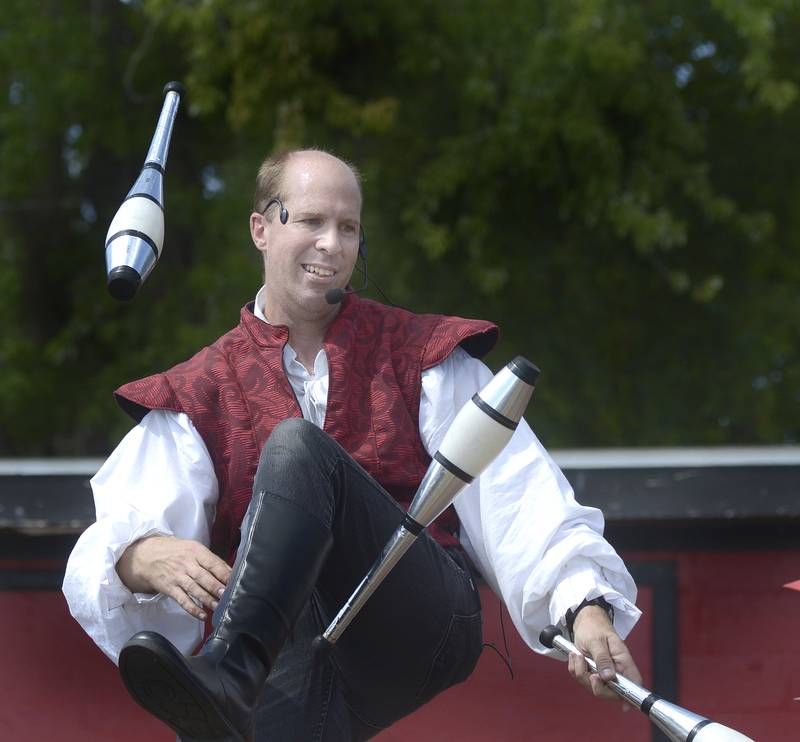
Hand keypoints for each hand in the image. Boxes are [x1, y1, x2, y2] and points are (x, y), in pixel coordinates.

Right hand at [116, 535, 231, 620]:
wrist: (146, 555)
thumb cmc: (175, 551)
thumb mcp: (192, 548)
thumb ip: (209, 559)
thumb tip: (229, 571)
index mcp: (196, 552)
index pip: (213, 563)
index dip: (225, 573)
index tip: (236, 581)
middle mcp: (187, 564)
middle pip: (205, 577)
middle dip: (217, 587)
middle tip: (228, 595)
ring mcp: (178, 577)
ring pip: (195, 589)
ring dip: (208, 599)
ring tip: (219, 607)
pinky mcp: (170, 588)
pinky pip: (183, 600)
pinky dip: (192, 608)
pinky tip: (202, 615)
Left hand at [568, 605, 642, 701]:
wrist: (584, 621)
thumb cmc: (595, 627)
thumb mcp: (597, 641)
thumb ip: (603, 659)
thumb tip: (609, 677)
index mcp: (623, 661)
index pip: (633, 683)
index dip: (631, 697)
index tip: (625, 706)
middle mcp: (614, 670)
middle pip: (611, 692)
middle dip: (596, 685)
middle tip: (590, 673)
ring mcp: (602, 672)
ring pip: (593, 687)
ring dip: (581, 673)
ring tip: (578, 656)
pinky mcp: (590, 671)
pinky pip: (581, 679)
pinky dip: (575, 669)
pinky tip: (575, 657)